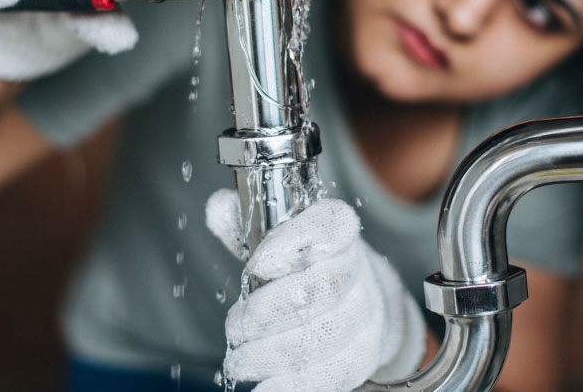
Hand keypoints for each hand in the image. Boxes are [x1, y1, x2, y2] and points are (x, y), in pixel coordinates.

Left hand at [206, 190, 425, 391]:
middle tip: (236, 325)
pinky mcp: (360, 357)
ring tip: (239, 360)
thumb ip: (245, 222)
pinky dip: (290, 386)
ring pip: (319, 338)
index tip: (257, 265)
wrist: (362, 300)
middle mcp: (357, 270)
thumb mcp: (276, 235)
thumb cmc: (305, 263)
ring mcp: (364, 316)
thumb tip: (218, 208)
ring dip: (268, 354)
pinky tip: (263, 388)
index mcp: (336, 228)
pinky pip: (328, 375)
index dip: (291, 243)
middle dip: (265, 313)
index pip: (327, 227)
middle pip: (316, 291)